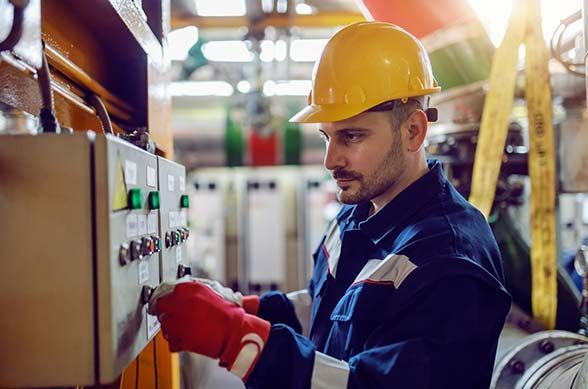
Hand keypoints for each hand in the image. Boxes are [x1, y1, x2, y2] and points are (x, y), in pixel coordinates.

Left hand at [148, 280, 269, 379]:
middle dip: (166, 312)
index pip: (165, 291)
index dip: (167, 298)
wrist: (234, 331)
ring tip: (187, 328)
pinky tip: (189, 337)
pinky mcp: (178, 338)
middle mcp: (178, 303)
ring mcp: (176, 321)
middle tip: (176, 316)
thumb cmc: (227, 313)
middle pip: (160, 307)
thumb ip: (192, 291)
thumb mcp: (211, 291)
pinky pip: (170, 340)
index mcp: (187, 288)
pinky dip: (177, 341)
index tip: (168, 303)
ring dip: (171, 326)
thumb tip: (180, 292)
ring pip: (164, 324)